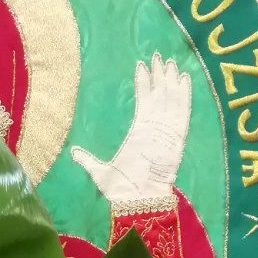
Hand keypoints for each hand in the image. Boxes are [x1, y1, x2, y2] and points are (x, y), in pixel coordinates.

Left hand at [72, 53, 191, 208]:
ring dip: (172, 81)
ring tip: (171, 62)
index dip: (143, 84)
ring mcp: (165, 132)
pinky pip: (181, 113)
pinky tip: (184, 80)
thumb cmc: (120, 190)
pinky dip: (184, 97)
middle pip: (159, 96)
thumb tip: (73, 153)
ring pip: (171, 100)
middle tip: (160, 56)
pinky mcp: (175, 138)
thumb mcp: (100, 171)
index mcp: (138, 133)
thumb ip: (88, 161)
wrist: (137, 201)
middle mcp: (153, 130)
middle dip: (160, 76)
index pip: (143, 102)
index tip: (141, 66)